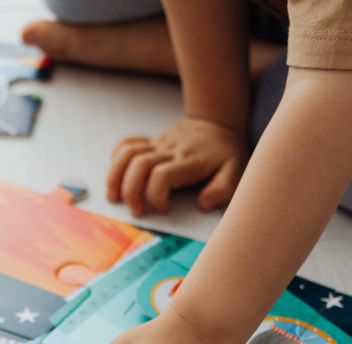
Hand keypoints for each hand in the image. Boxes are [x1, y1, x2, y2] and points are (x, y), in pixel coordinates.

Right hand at [106, 117, 246, 216]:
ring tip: (114, 197)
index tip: (164, 210)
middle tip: (137, 211)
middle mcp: (170, 150)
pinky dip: (116, 158)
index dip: (156, 196)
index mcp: (189, 161)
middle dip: (131, 191)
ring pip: (127, 154)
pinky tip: (117, 174)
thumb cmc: (227, 153)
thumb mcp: (237, 171)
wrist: (218, 123)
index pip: (162, 176)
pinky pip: (127, 143)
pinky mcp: (151, 141)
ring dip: (115, 177)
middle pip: (139, 166)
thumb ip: (223, 189)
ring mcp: (158, 144)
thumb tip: (202, 204)